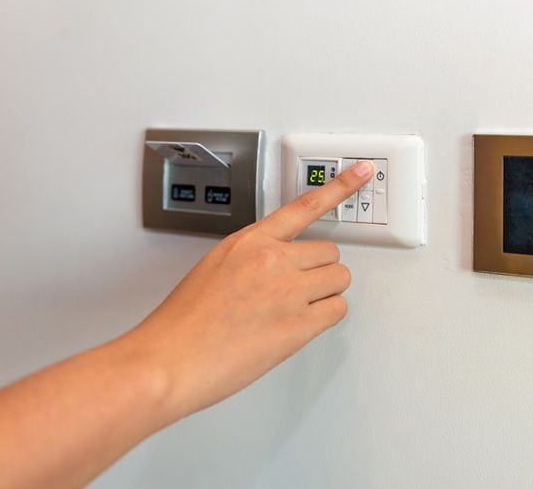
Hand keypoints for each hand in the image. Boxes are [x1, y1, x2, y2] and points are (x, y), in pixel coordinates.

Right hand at [129, 161, 373, 418]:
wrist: (170, 360)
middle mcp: (272, 259)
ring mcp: (288, 290)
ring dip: (325, 294)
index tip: (362, 173)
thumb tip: (278, 266)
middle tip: (295, 291)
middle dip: (318, 271)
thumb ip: (252, 258)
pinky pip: (337, 310)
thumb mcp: (215, 268)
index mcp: (249, 241)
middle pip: (330, 252)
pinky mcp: (298, 325)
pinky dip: (325, 317)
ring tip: (293, 310)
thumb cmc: (184, 323)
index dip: (339, 188)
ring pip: (339, 280)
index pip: (304, 206)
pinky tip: (299, 325)